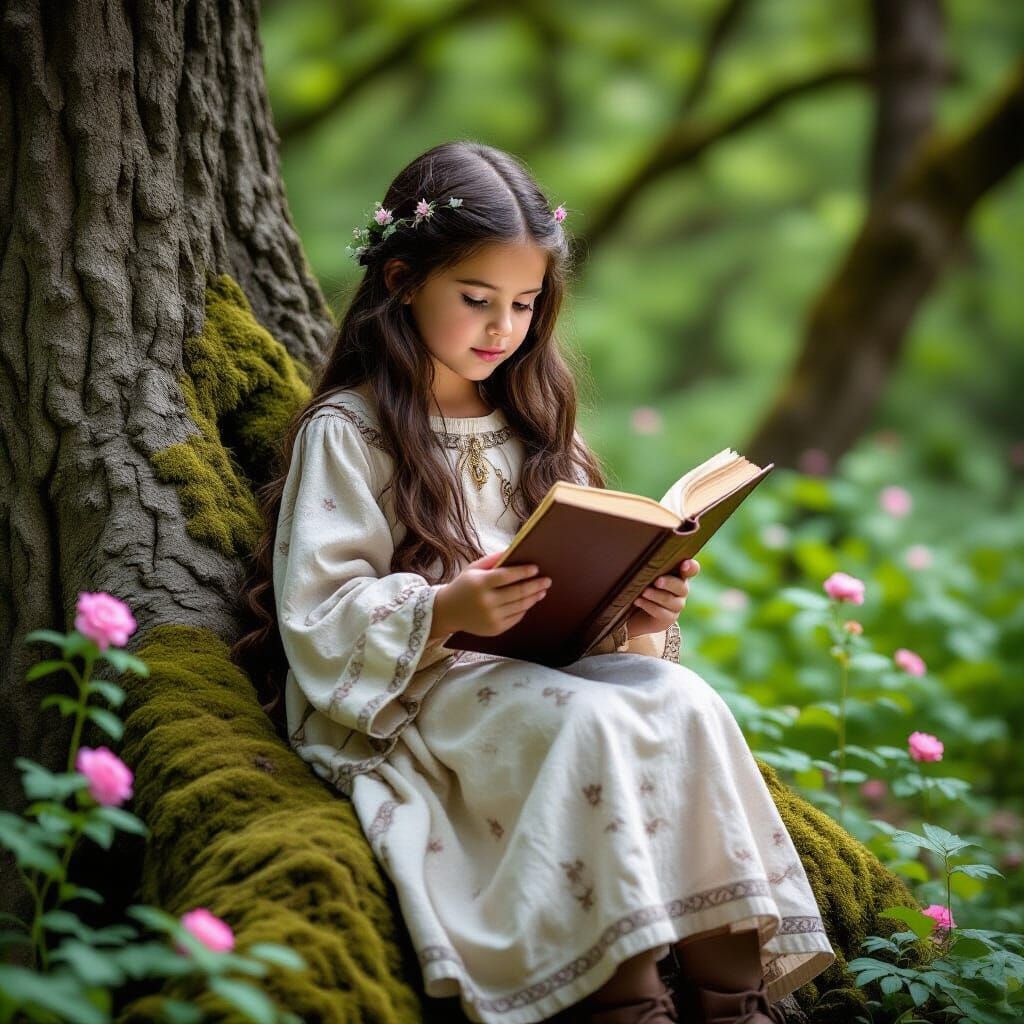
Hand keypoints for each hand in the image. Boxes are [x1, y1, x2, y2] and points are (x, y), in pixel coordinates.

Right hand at [431, 550, 551, 638]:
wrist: (447, 612)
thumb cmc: (463, 586)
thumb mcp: (473, 569)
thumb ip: (492, 560)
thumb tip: (513, 550)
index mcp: (480, 584)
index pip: (507, 576)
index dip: (523, 572)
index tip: (536, 568)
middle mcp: (485, 602)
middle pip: (517, 592)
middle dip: (535, 585)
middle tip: (547, 580)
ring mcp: (490, 617)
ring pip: (520, 606)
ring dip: (534, 597)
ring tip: (542, 590)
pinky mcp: (494, 629)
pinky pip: (516, 618)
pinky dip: (524, 609)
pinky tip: (530, 601)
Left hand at [626, 558, 699, 637]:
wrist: (633, 614)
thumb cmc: (638, 587)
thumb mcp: (643, 575)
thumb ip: (647, 567)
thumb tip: (634, 550)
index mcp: (678, 575)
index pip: (691, 570)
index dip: (691, 567)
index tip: (685, 565)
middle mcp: (681, 590)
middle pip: (682, 587)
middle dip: (669, 583)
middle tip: (657, 581)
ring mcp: (676, 606)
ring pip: (672, 601)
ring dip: (657, 596)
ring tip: (643, 592)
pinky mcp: (668, 619)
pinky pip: (662, 613)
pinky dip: (649, 606)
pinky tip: (638, 601)